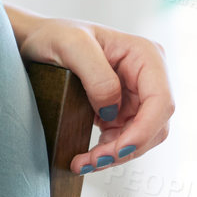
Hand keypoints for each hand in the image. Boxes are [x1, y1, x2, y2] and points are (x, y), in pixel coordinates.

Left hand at [15, 13, 172, 172]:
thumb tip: (112, 111)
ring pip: (141, 136)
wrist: (35, 40)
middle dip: (126, 147)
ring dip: (116, 154)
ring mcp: (137, 93)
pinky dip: (109, 150)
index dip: (144, 130)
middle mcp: (148, 76)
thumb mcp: (71, 45)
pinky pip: (125, 136)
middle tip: (92, 161)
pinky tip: (88, 156)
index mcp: (146, 55)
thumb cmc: (53, 35)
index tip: (118, 149)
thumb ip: (97, 76)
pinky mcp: (123, 108)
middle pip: (154, 125)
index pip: (161, 102)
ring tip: (84, 162)